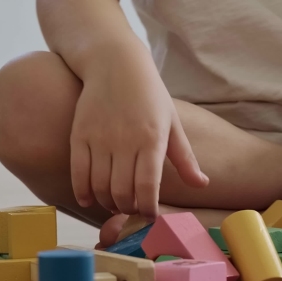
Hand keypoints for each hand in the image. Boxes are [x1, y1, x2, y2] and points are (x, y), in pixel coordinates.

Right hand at [69, 48, 207, 220]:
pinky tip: (90, 199)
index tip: (150, 217)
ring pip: (100, 186)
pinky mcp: (79, 135)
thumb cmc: (149, 95)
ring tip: (116, 204)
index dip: (148, 208)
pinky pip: (78, 172)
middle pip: (122, 191)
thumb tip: (202, 185)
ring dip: (107, 203)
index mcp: (152, 139)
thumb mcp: (172, 123)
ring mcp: (100, 139)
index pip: (148, 185)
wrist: (115, 63)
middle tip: (133, 211)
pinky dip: (83, 192)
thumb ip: (185, 158)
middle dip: (128, 209)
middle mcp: (125, 141)